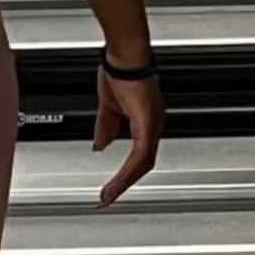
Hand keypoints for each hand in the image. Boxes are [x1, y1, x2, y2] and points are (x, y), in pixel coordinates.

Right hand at [93, 64, 164, 207]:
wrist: (123, 55)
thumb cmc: (120, 70)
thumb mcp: (108, 106)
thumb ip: (105, 127)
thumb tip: (100, 146)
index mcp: (146, 120)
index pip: (139, 154)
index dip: (126, 172)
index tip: (111, 186)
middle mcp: (155, 124)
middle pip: (143, 164)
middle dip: (125, 182)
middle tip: (108, 198)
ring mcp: (154, 124)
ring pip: (143, 163)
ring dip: (125, 181)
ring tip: (109, 195)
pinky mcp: (148, 123)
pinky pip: (140, 155)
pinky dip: (127, 171)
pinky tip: (116, 181)